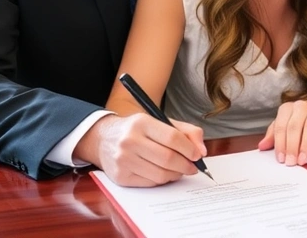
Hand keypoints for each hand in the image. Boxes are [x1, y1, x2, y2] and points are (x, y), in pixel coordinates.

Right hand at [76, 114, 206, 186]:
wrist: (104, 139)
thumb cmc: (138, 130)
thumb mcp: (160, 122)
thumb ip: (186, 132)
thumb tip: (202, 151)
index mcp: (141, 123)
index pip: (172, 137)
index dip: (189, 149)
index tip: (198, 155)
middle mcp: (129, 141)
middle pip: (167, 158)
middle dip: (186, 165)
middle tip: (193, 167)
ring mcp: (123, 160)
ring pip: (160, 174)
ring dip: (176, 174)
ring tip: (180, 170)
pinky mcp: (120, 176)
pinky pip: (150, 183)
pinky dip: (163, 180)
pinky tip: (165, 173)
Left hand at [258, 98, 306, 164]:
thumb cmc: (302, 118)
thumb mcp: (286, 122)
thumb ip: (274, 134)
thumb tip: (262, 146)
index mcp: (287, 108)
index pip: (281, 126)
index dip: (280, 143)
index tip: (280, 159)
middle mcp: (302, 107)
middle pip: (294, 127)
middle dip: (292, 147)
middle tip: (291, 162)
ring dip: (305, 146)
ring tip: (302, 160)